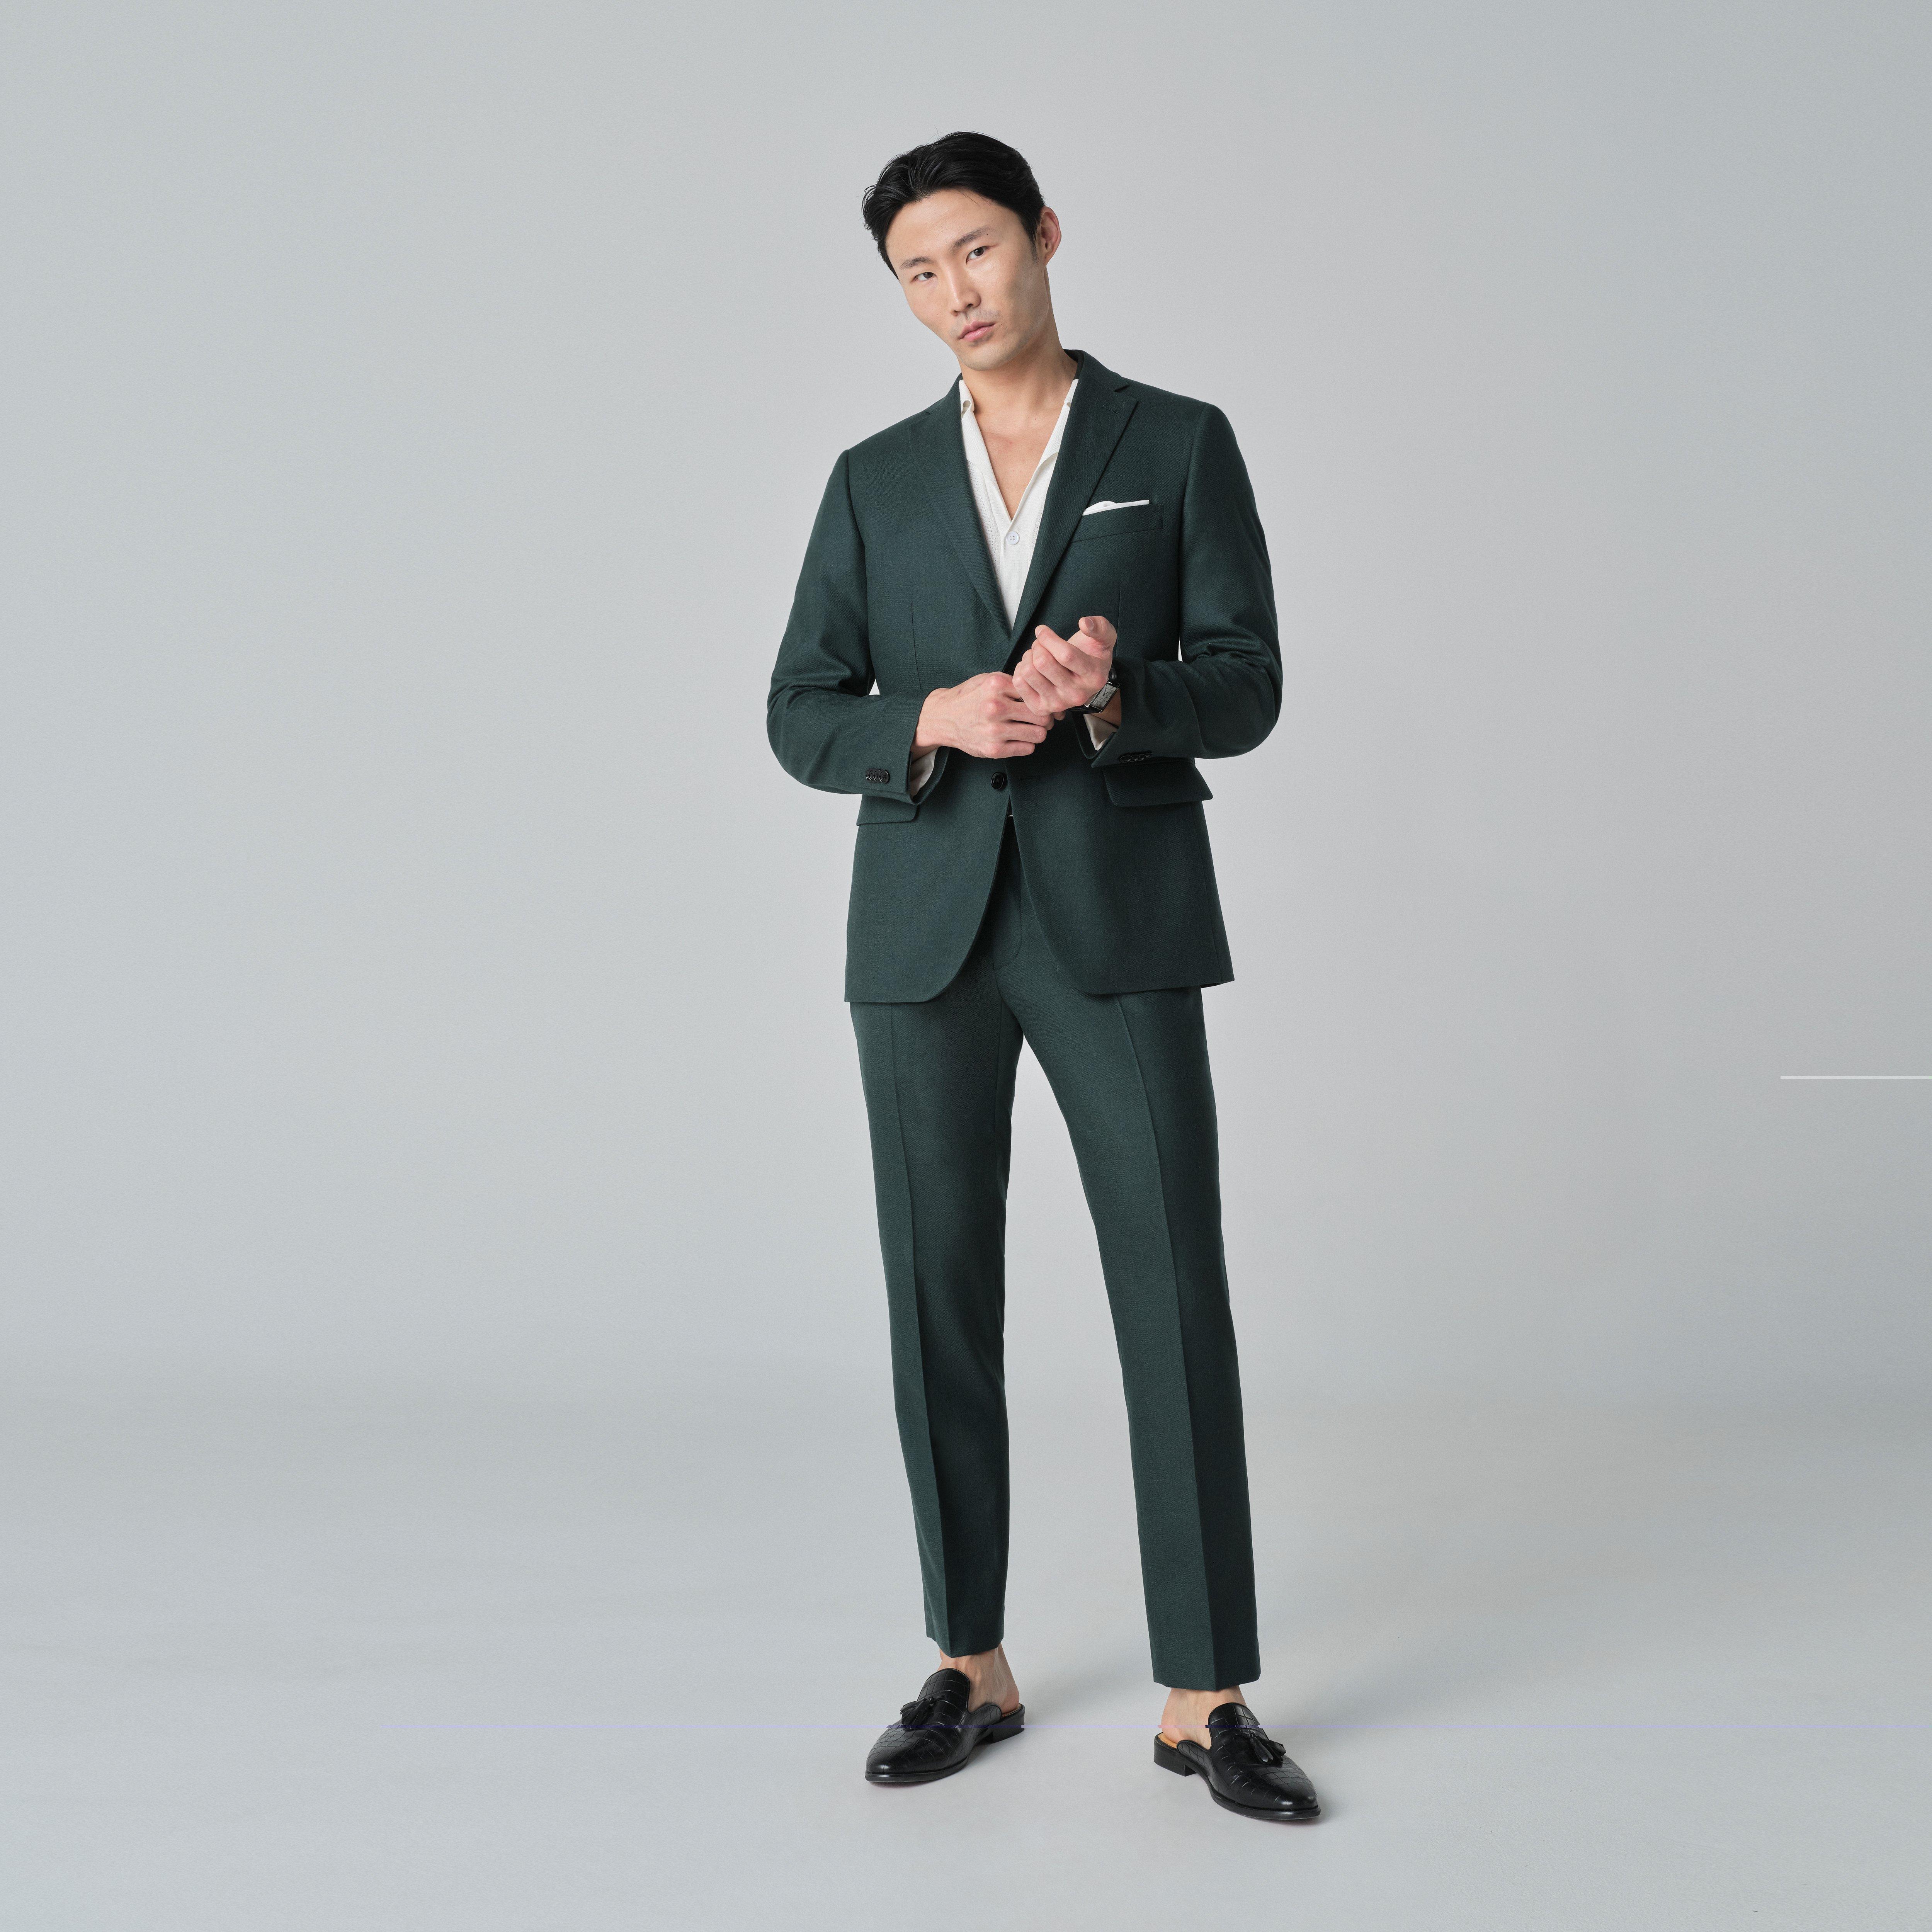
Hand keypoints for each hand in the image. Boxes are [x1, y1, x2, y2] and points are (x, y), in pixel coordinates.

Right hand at [914, 672, 1055, 759]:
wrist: (943, 717)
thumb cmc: (969, 697)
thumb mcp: (989, 679)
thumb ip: (1014, 683)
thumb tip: (1044, 692)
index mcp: (996, 685)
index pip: (1036, 692)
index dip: (1041, 698)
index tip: (1040, 703)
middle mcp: (995, 707)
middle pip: (1041, 715)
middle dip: (1044, 717)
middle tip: (1040, 718)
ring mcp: (994, 730)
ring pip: (1039, 734)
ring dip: (1038, 732)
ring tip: (1029, 728)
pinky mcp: (993, 749)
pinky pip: (1027, 748)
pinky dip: (1027, 744)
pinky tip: (1018, 738)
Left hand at [1013, 615, 1115, 719]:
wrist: (1083, 681)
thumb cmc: (1091, 655)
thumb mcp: (1105, 638)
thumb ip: (1100, 627)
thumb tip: (1084, 623)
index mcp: (1094, 677)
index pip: (1065, 655)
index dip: (1048, 638)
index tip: (1042, 630)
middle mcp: (1077, 694)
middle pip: (1043, 663)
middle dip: (1038, 645)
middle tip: (1041, 644)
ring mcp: (1058, 704)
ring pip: (1029, 672)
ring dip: (1028, 656)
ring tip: (1036, 655)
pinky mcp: (1041, 708)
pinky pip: (1019, 683)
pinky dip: (1020, 669)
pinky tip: (1031, 667)